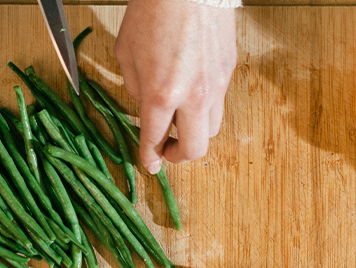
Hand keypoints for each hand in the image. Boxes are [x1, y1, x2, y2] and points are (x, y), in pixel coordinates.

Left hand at [115, 0, 236, 173]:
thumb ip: (136, 87)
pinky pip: (218, 101)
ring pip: (212, 128)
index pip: (155, 140)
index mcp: (161, 94)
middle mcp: (193, 95)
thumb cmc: (152, 11)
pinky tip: (191, 93)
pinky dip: (204, 107)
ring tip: (179, 121)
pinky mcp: (229, 70)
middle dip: (178, 156)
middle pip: (195, 149)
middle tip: (166, 149)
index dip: (149, 158)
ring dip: (194, 132)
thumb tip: (145, 107)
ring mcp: (216, 84)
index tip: (149, 164)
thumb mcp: (126, 52)